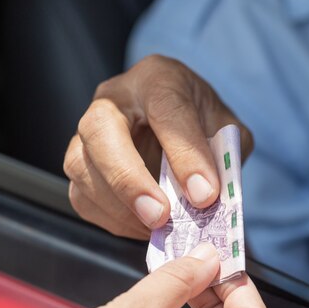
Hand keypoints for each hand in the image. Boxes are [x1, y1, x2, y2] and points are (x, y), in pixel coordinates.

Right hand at [64, 55, 253, 238]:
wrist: (184, 124)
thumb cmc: (205, 123)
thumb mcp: (228, 130)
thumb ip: (224, 155)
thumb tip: (210, 195)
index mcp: (158, 79)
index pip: (166, 110)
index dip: (185, 155)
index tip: (205, 194)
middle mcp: (114, 98)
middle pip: (101, 131)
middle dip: (129, 179)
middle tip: (160, 215)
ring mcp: (88, 130)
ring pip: (82, 166)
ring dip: (119, 207)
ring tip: (159, 228)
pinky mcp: (80, 163)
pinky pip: (82, 195)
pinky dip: (112, 219)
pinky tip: (143, 229)